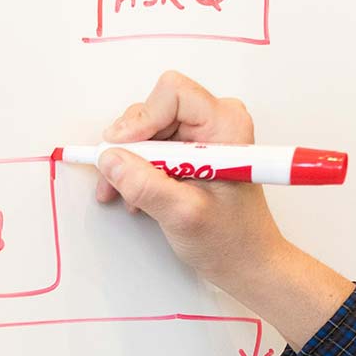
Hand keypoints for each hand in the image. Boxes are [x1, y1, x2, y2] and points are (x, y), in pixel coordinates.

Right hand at [95, 70, 287, 290]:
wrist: (245, 261)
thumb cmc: (230, 239)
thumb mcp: (182, 214)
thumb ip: (144, 185)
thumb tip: (110, 160)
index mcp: (225, 125)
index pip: (172, 94)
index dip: (139, 121)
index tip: (118, 151)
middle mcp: (215, 122)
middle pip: (154, 111)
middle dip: (128, 146)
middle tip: (116, 179)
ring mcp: (202, 136)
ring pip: (147, 130)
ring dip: (128, 161)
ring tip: (125, 193)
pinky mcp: (191, 151)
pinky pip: (152, 146)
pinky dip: (135, 170)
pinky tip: (135, 194)